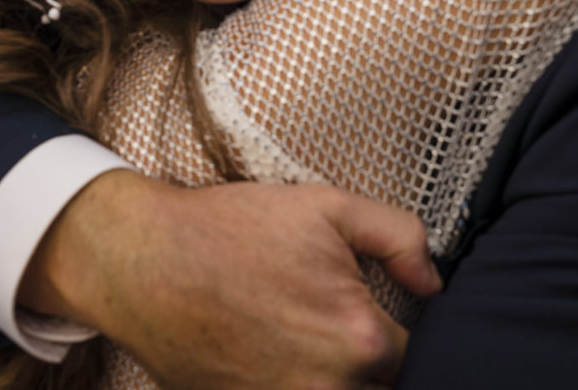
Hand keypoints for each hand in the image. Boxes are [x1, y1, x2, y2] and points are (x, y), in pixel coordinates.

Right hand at [21, 171, 440, 389]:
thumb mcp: (327, 206)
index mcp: (358, 337)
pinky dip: (294, 382)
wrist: (144, 262)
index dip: (406, 333)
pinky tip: (274, 353)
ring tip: (301, 337)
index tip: (381, 314)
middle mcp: (327, 388)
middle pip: (379, 388)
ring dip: (333, 376)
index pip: (416, 357)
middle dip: (368, 361)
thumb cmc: (232, 230)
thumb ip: (400, 237)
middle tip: (332, 323)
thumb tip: (433, 283)